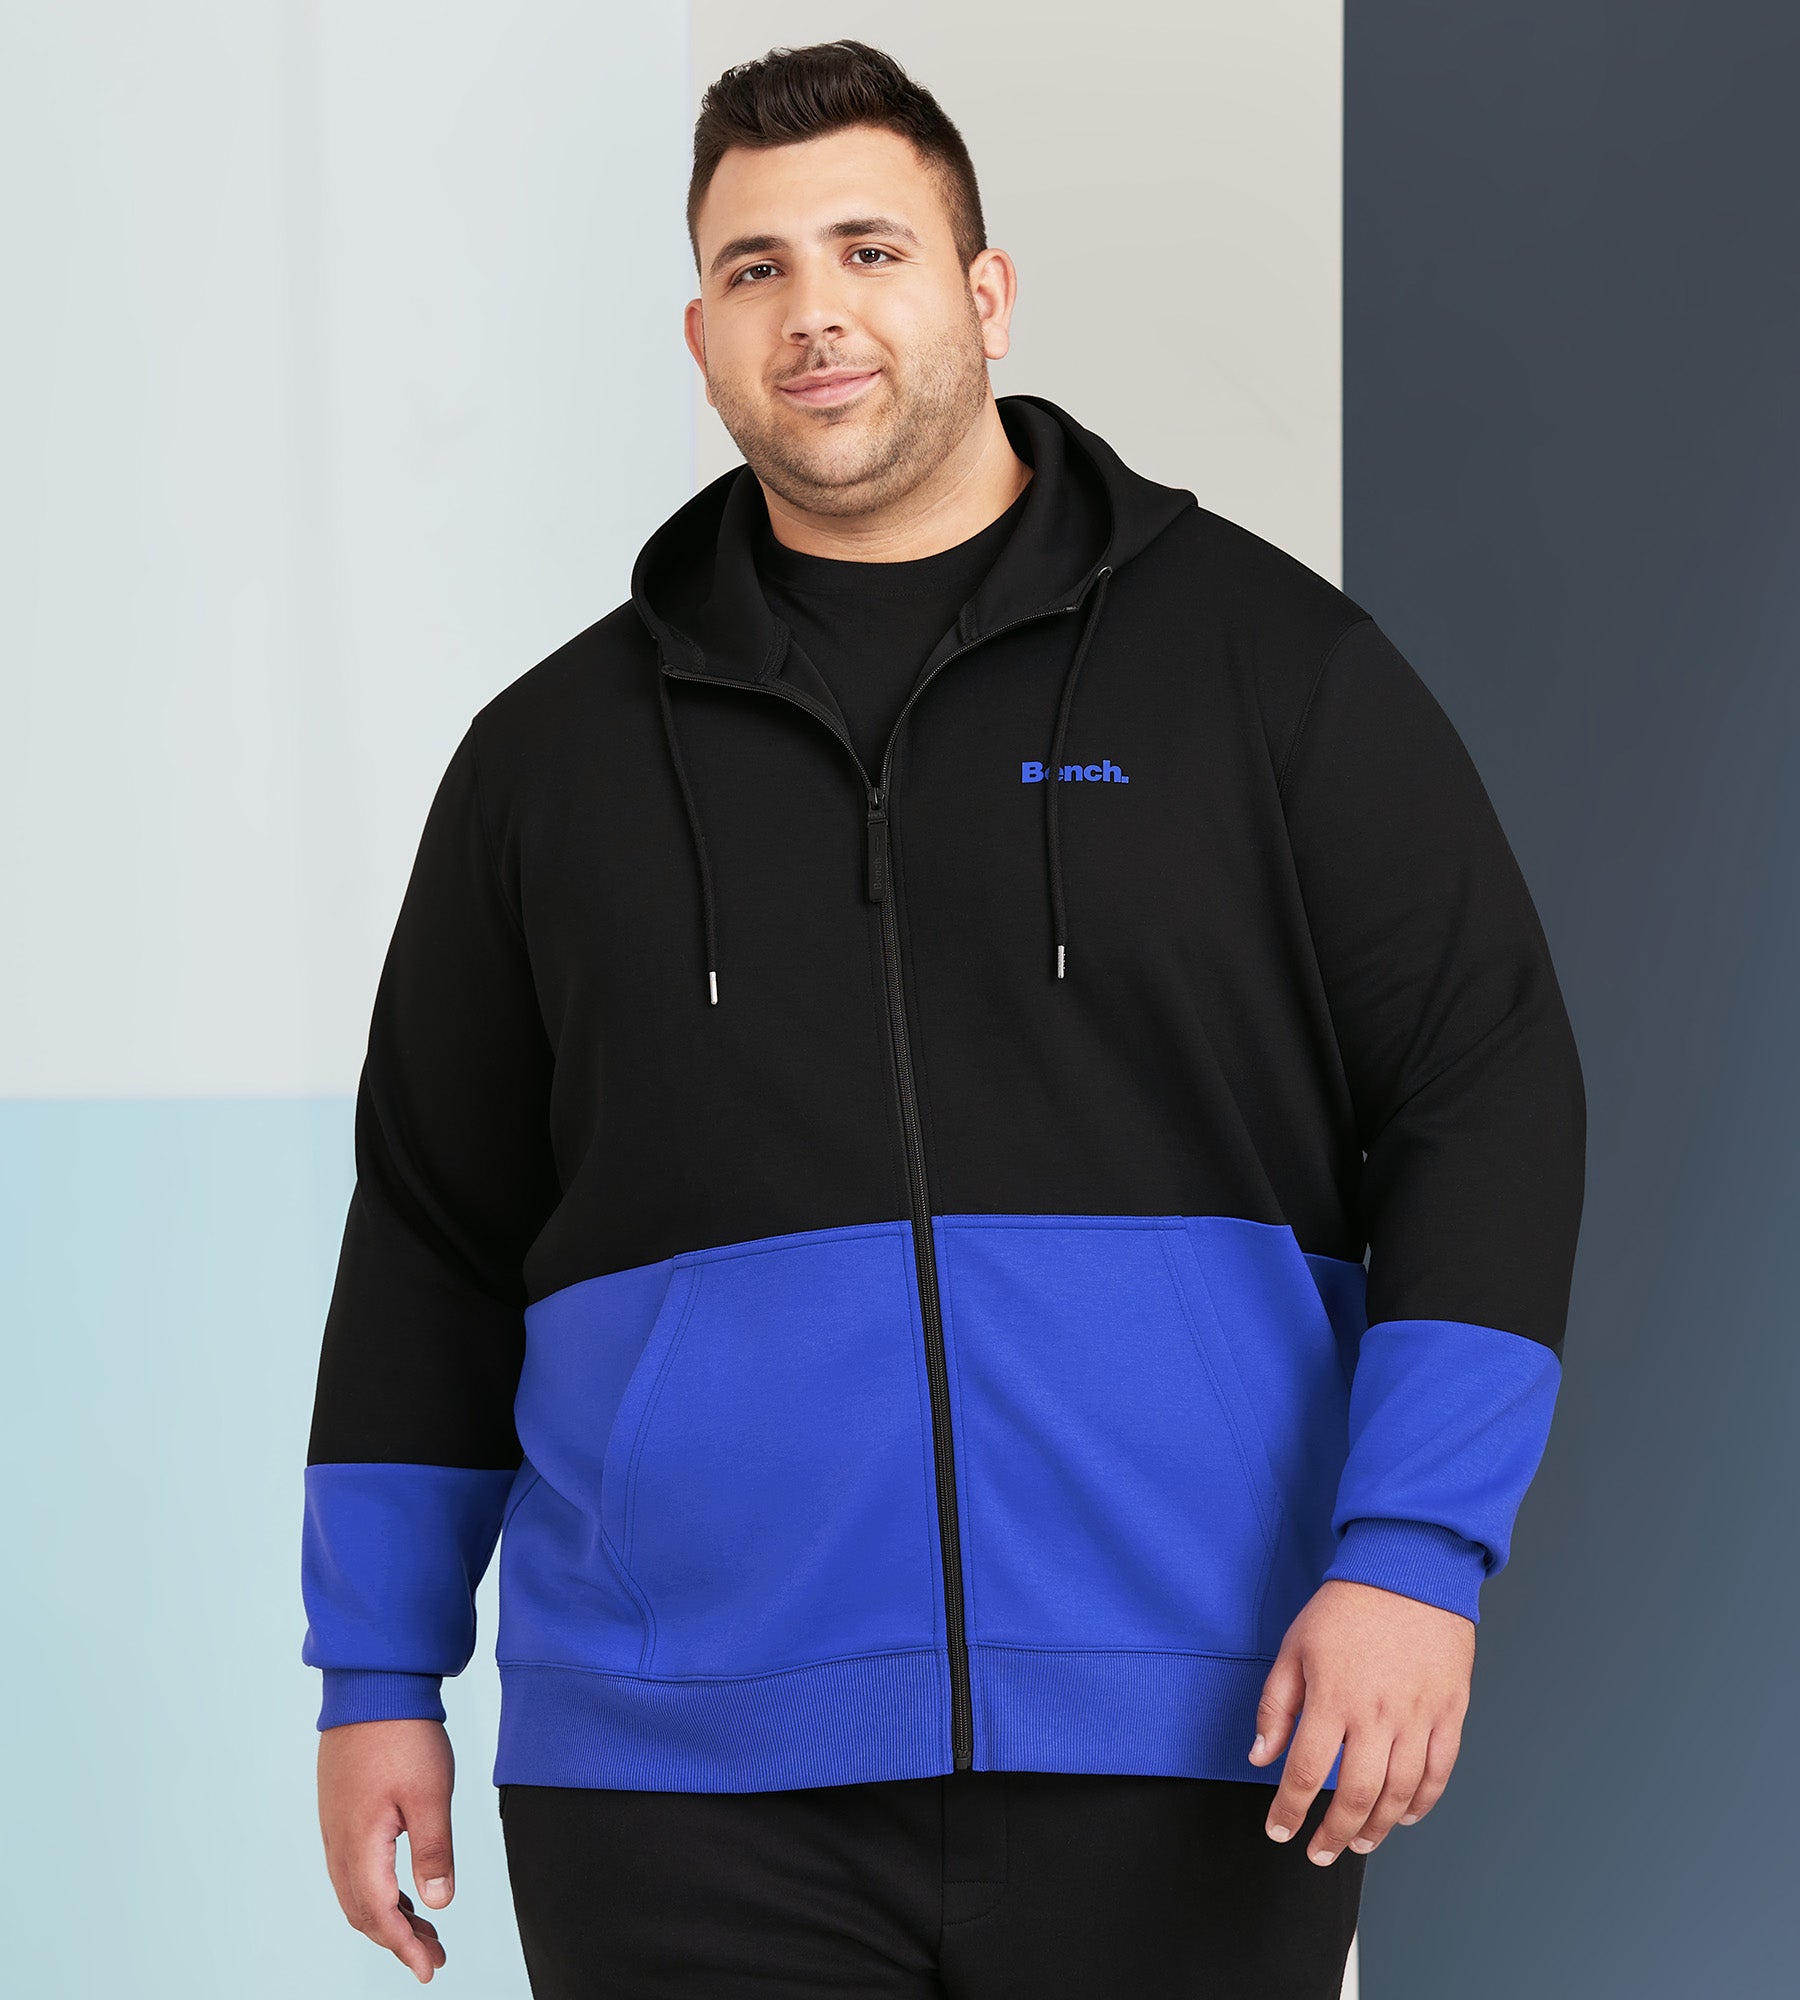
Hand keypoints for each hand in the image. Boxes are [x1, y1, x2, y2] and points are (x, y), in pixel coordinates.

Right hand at [317, 1718, 456, 1982]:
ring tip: (424, 1927)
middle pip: (362, 1910)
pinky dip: (377, 1889)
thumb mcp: (431, 1794)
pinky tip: (402, 1887)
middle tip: (433, 1954)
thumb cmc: (403, 1734)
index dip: (404, 1946)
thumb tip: (438, 1904)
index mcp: (360, 1843)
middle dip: (397, 1938)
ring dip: (387, 1915)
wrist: (372, 1685)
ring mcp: (335, 1825)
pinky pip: (353, 1867)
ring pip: (355, 1890)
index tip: (430, 1968)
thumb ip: (433, 1852)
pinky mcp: (340, 1810)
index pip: (379, 1914)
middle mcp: (339, 1841)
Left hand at [1248, 1577, 1472, 1864]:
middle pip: (1358, 1795)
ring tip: (1359, 1841)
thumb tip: (1262, 1757)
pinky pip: (1440, 1771)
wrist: (1407, 1568)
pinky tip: (1407, 1816)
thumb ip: (1276, 1706)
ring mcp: (1419, 1716)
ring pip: (1401, 1792)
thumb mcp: (1294, 1647)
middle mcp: (1378, 1715)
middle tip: (1320, 1852)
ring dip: (1379, 1827)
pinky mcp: (1450, 1711)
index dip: (1291, 1810)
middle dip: (1334, 1833)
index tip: (1279, 1830)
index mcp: (1333, 1698)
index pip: (1308, 1772)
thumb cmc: (1345, 1606)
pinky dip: (1424, 1802)